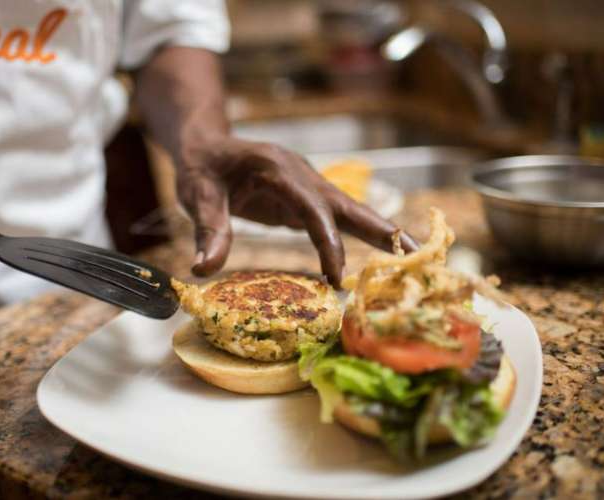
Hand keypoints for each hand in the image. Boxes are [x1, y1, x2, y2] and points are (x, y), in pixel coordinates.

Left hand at [176, 136, 417, 288]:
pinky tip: (378, 253)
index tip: (335, 278)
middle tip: (418, 252)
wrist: (205, 145)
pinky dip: (357, 236)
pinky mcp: (303, 199)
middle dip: (381, 229)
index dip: (328, 243)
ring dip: (379, 232)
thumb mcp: (197, 195)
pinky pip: (335, 219)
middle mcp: (300, 174)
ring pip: (348, 210)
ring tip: (414, 255)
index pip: (311, 208)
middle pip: (347, 204)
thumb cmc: (201, 167)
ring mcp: (305, 186)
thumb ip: (208, 230)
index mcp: (278, 169)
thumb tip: (203, 270)